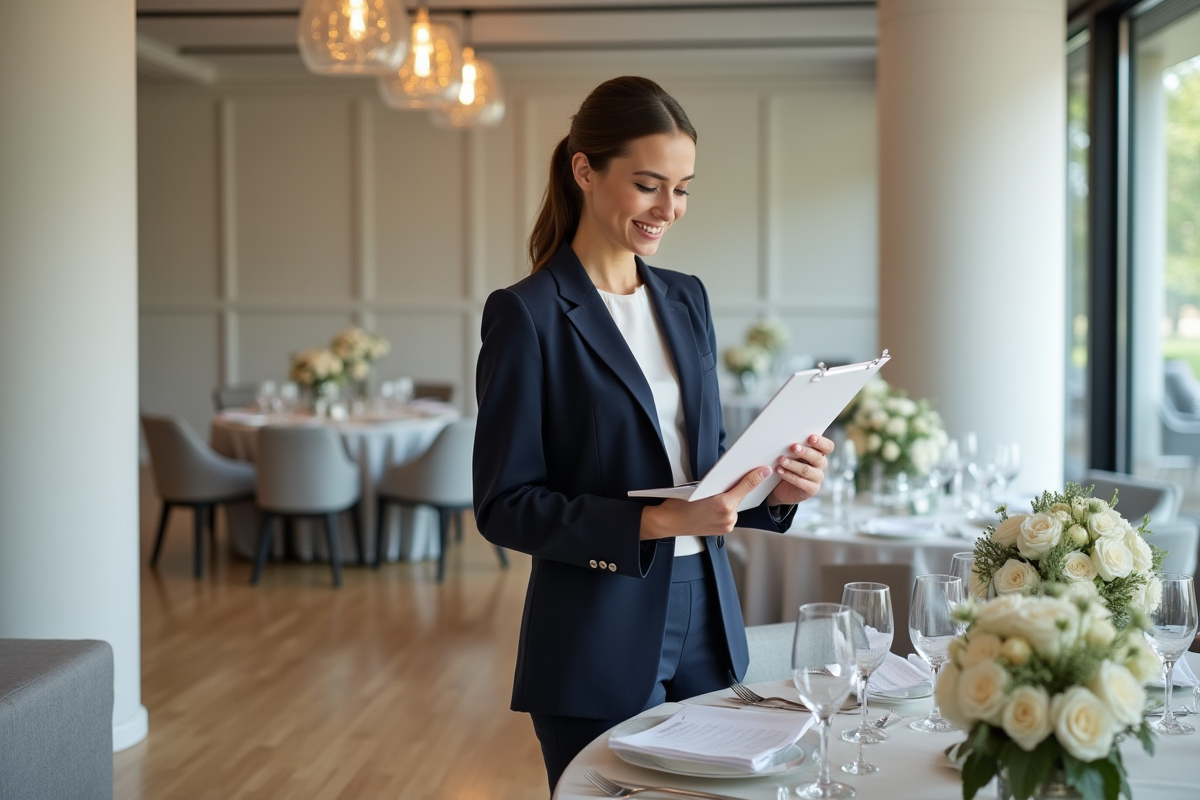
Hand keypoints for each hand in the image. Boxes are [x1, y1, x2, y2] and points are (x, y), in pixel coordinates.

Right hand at [640, 466, 771, 540]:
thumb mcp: (700, 487)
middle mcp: (728, 517)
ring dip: (731, 500)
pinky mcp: (725, 530)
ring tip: (716, 497)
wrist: (669, 522)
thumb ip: (722, 484)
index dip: (755, 477)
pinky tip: (715, 506)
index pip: (744, 487)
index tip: (764, 470)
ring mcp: (727, 526)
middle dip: (738, 488)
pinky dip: (727, 509)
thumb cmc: (680, 503)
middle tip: (732, 480)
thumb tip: (736, 477)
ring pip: (736, 506)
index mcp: (723, 504)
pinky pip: (731, 515)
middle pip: (740, 496)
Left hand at [767, 434, 833, 505]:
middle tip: (793, 447)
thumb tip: (785, 437)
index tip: (810, 437)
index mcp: (819, 452)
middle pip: (818, 457)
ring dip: (793, 464)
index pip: (828, 447)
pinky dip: (789, 476)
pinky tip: (779, 471)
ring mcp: (817, 478)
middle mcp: (821, 464)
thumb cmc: (787, 464)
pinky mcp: (811, 489)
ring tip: (781, 460)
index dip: (821, 442)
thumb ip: (793, 446)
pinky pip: (801, 482)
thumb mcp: (790, 453)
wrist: (781, 486)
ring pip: (807, 470)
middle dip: (805, 452)